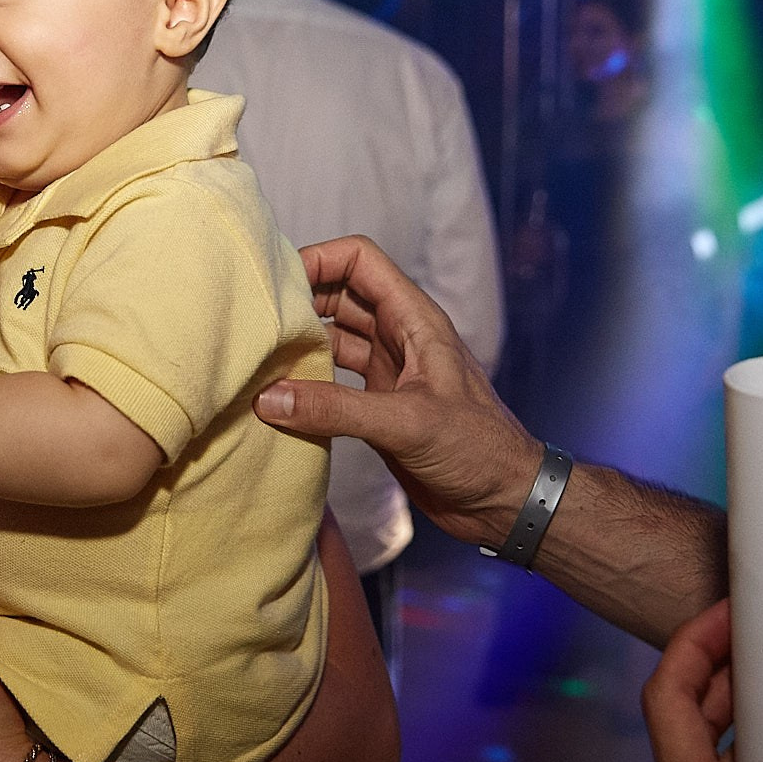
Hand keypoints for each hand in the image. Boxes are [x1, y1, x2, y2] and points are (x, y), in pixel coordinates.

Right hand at [253, 235, 540, 547]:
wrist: (506, 502)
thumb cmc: (480, 451)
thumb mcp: (408, 423)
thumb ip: (338, 409)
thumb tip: (269, 398)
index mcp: (414, 319)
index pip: (360, 260)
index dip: (319, 259)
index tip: (279, 285)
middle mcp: (398, 337)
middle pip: (337, 294)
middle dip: (298, 301)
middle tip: (256, 322)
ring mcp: (386, 371)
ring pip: (331, 338)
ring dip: (298, 345)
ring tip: (258, 358)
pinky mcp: (377, 406)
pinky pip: (330, 381)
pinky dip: (304, 384)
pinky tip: (277, 398)